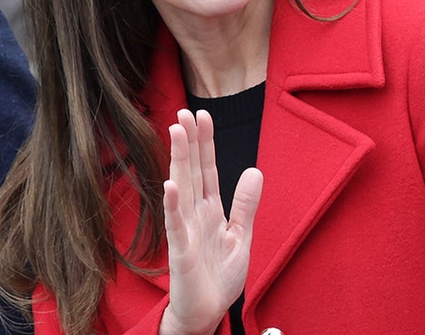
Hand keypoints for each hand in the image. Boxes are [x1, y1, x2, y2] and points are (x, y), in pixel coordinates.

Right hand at [159, 109, 262, 334]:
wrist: (207, 313)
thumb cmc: (219, 277)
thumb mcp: (241, 236)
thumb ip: (245, 205)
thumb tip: (254, 170)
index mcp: (211, 210)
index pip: (208, 170)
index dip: (206, 143)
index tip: (203, 115)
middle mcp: (195, 215)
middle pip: (192, 172)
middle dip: (189, 142)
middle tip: (183, 112)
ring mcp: (186, 230)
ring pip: (182, 188)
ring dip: (179, 160)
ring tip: (177, 133)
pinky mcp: (180, 251)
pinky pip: (176, 224)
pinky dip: (173, 204)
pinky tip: (170, 184)